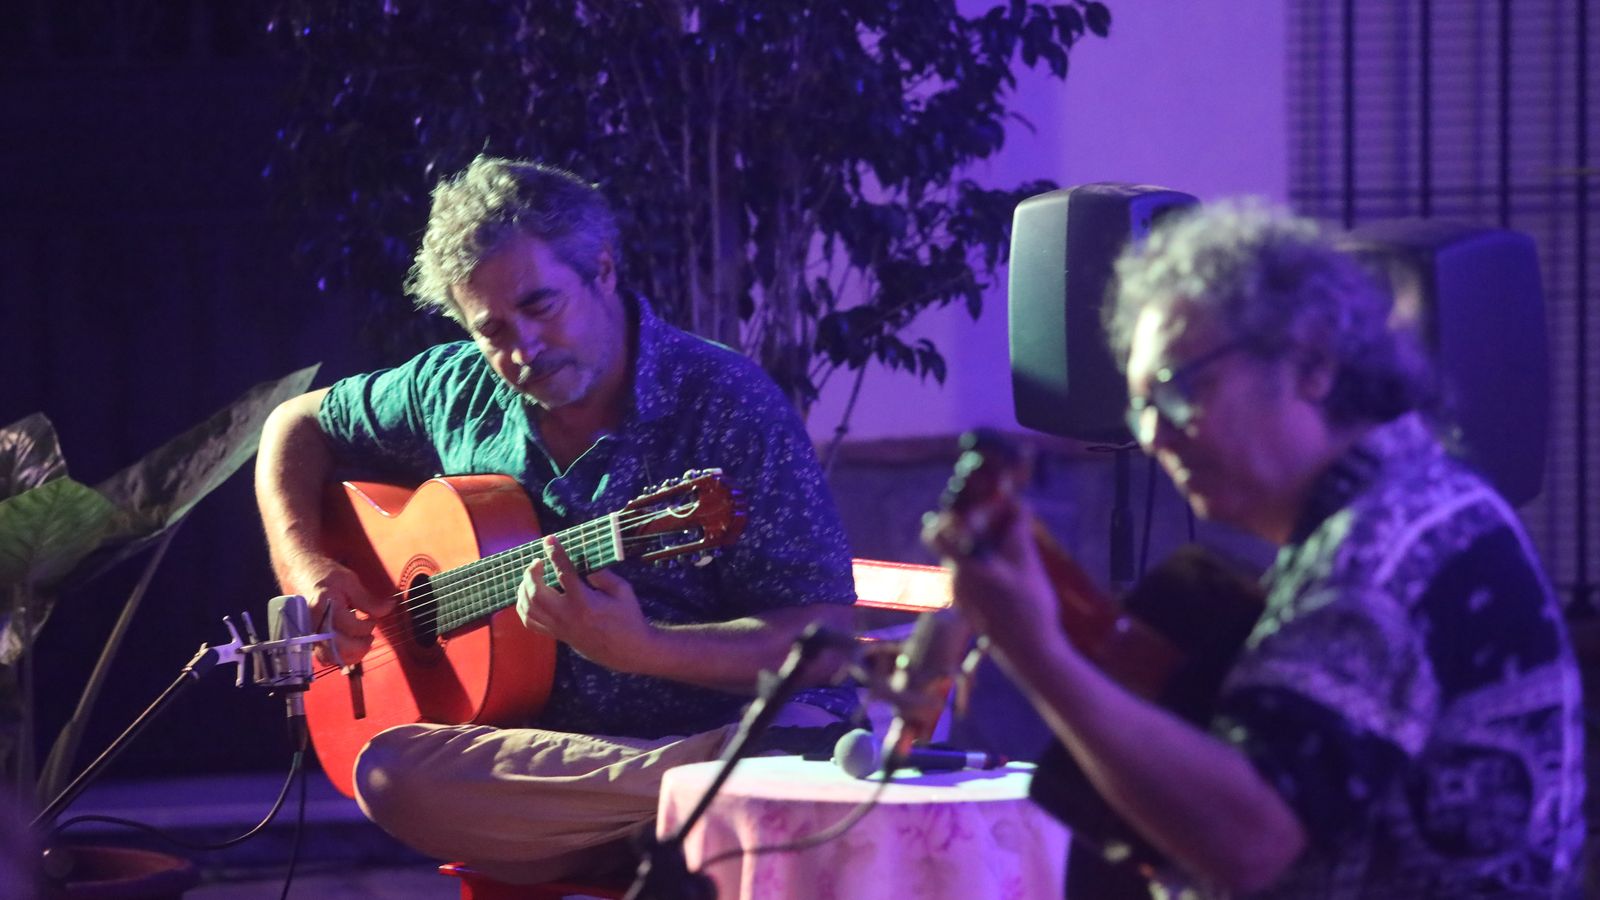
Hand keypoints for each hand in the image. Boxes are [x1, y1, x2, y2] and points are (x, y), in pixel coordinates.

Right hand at [280, 553, 392, 666]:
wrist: (300, 572)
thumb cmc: (325, 574)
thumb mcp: (349, 581)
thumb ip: (368, 599)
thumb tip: (389, 608)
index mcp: (324, 606)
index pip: (351, 626)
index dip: (367, 626)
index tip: (373, 619)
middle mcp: (314, 622)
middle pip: (339, 647)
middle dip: (360, 646)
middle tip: (370, 636)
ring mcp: (309, 632)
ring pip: (330, 657)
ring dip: (351, 656)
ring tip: (361, 643)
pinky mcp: (308, 638)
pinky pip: (323, 657)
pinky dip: (339, 657)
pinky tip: (349, 647)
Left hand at [515, 535, 652, 670]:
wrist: (627, 650)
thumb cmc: (628, 618)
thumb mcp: (622, 591)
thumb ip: (602, 575)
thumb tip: (584, 562)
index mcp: (585, 602)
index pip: (564, 573)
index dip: (555, 553)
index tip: (549, 539)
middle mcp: (567, 616)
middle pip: (536, 592)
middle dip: (531, 573)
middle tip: (538, 562)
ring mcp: (559, 627)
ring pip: (528, 607)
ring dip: (524, 588)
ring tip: (532, 576)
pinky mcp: (557, 635)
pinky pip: (530, 622)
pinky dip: (523, 606)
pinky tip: (529, 595)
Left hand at [920, 502, 1063, 662]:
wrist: (1030, 653)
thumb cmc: (1030, 610)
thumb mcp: (1028, 566)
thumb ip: (1018, 533)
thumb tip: (1018, 504)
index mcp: (965, 568)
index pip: (936, 533)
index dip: (951, 514)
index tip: (977, 506)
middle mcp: (956, 580)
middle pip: (952, 540)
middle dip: (973, 524)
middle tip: (1000, 516)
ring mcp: (961, 592)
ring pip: (963, 555)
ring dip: (981, 541)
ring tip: (1010, 534)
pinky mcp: (969, 602)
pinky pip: (970, 571)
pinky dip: (984, 559)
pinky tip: (1009, 559)